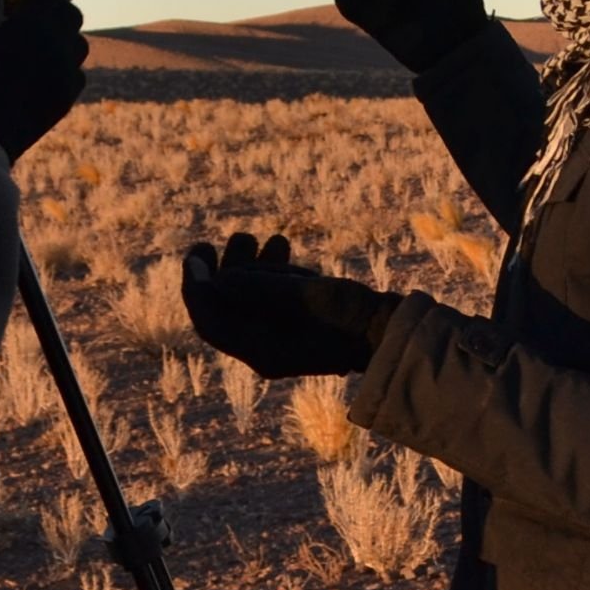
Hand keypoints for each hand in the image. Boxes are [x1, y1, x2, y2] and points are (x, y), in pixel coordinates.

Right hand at [0, 0, 87, 156]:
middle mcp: (59, 50)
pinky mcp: (62, 103)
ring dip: (63, 35)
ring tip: (42, 35)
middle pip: (70, 17)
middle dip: (55, 5)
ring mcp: (65, 78)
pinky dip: (64, 64)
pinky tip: (45, 67)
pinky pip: (74, 75)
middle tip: (35, 4)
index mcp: (36, 27)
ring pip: (77, 46)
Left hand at [181, 231, 396, 377]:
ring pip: (246, 299)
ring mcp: (279, 336)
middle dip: (218, 272)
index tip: (197, 252)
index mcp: (261, 352)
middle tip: (213, 242)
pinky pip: (269, 296)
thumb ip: (263, 287)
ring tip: (254, 237)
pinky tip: (280, 246)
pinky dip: (268, 271)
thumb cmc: (353, 316)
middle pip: (224, 309)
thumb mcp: (308, 296)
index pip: (211, 322)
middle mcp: (264, 348)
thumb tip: (219, 279)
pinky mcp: (297, 322)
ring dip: (244, 265)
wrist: (391, 332)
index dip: (197, 286)